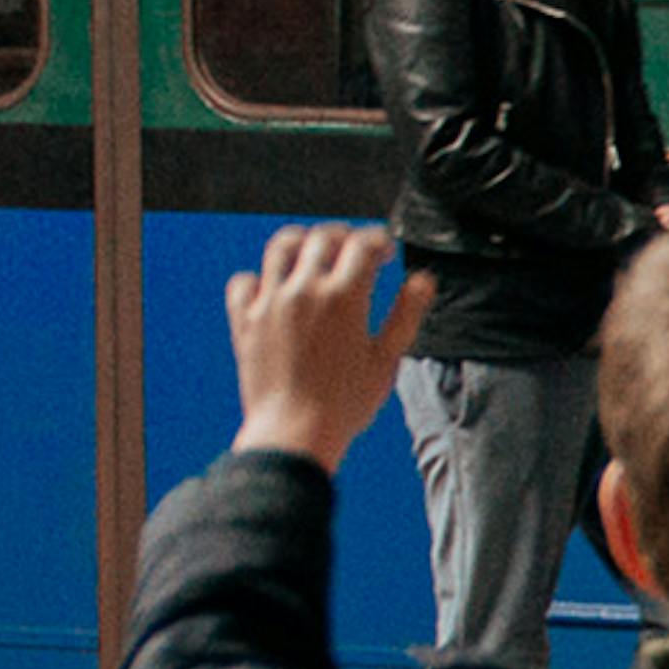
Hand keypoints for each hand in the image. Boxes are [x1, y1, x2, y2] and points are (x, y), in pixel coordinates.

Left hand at [224, 223, 415, 470]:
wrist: (294, 433)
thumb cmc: (345, 405)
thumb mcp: (386, 361)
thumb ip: (406, 314)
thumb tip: (423, 281)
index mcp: (344, 297)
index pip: (363, 244)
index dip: (378, 240)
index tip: (384, 249)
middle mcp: (305, 290)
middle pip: (323, 237)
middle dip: (344, 235)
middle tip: (354, 247)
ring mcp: (271, 301)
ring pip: (282, 247)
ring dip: (302, 241)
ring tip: (313, 252)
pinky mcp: (246, 320)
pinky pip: (244, 281)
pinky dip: (258, 277)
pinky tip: (273, 287)